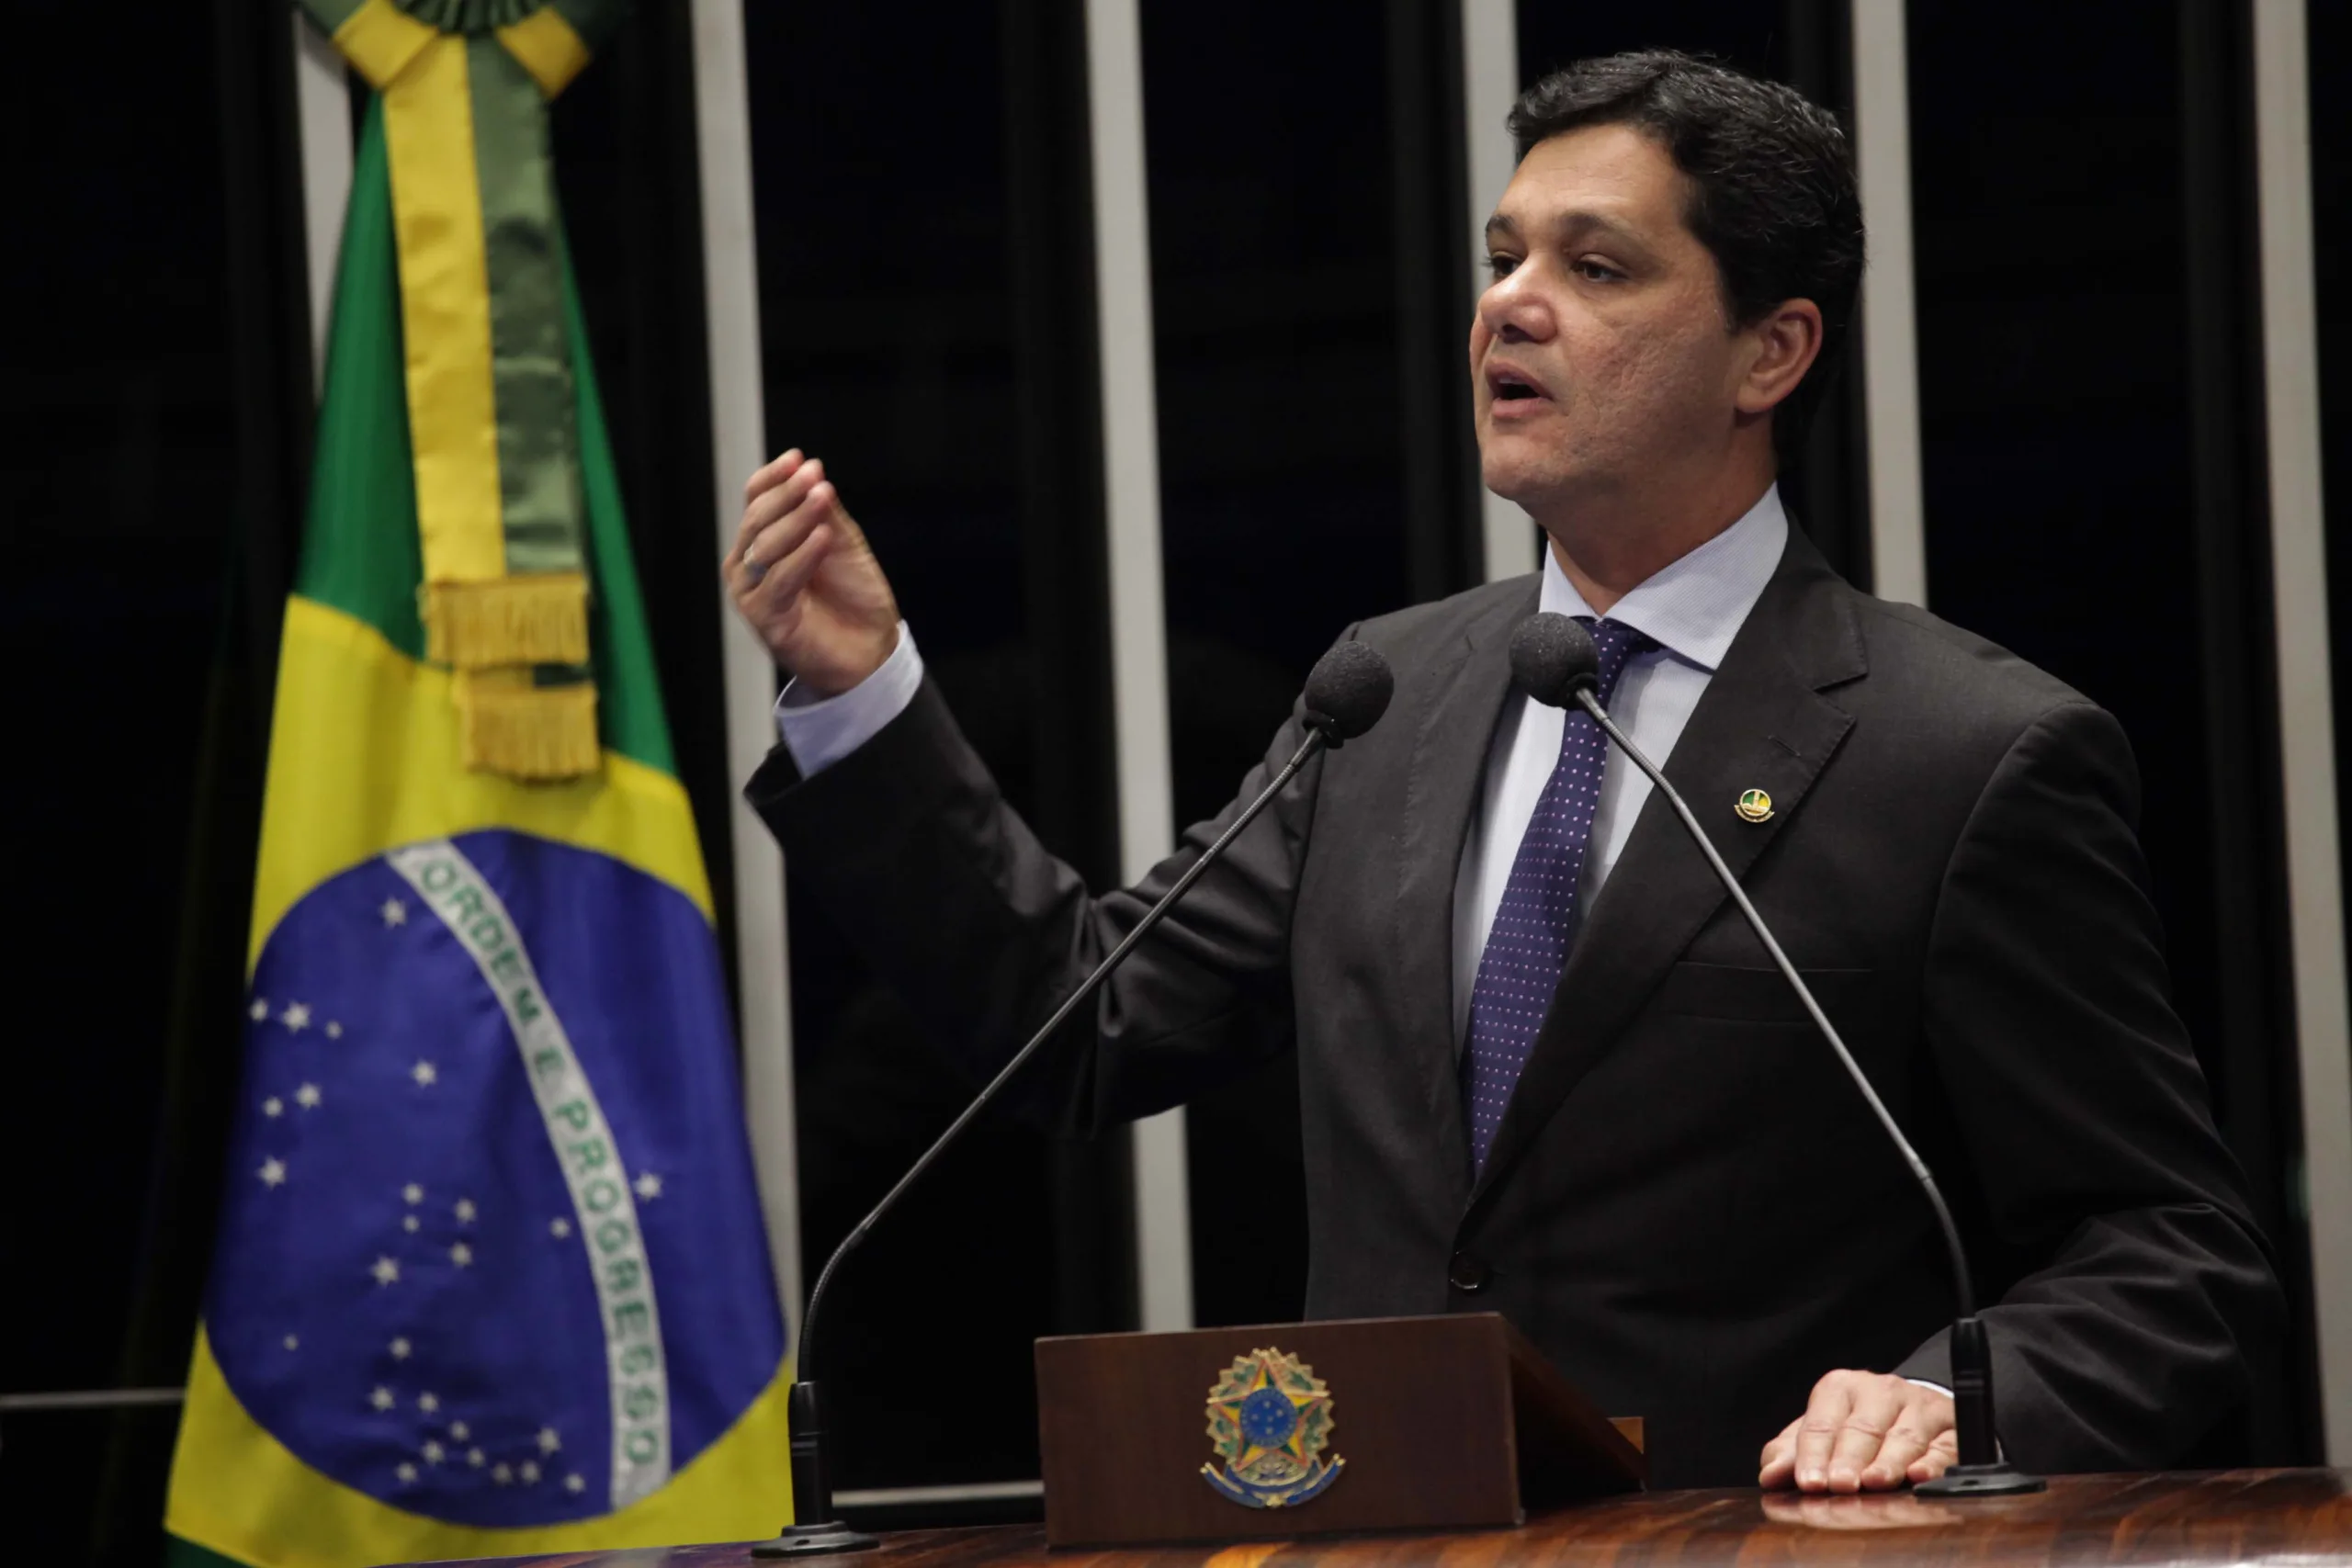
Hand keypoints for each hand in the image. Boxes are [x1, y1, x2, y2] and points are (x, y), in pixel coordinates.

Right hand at [724, 450, 900, 695]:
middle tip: (814, 475)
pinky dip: (802, 557)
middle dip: (787, 494)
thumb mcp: (841, 543)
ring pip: (765, 547)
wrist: (870, 649)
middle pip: (757, 520)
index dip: (775, 478)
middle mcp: (747, 566)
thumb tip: (811, 471)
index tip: (799, 458)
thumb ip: (824, 513)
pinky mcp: (765, 619)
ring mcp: (750, 593)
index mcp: (760, 543)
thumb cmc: (852, 596)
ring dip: (796, 519)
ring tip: (822, 498)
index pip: (756, 501)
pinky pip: (780, 581)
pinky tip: (823, 538)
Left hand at [1757, 1370, 1957, 1492]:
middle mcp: (1881, 1391)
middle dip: (1850, 1459)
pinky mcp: (1951, 1427)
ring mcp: (1919, 1407)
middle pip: (1863, 1429)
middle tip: (1840, 1485)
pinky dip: (1932, 1463)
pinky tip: (1918, 1477)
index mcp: (1840, 1388)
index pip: (1822, 1423)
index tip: (1809, 1482)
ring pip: (1904, 1436)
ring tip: (1875, 1482)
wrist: (1911, 1408)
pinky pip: (1943, 1446)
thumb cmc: (1856, 1425)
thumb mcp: (1820, 1432)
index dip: (1814, 1454)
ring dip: (1888, 1461)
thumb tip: (1770, 1476)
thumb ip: (1791, 1453)